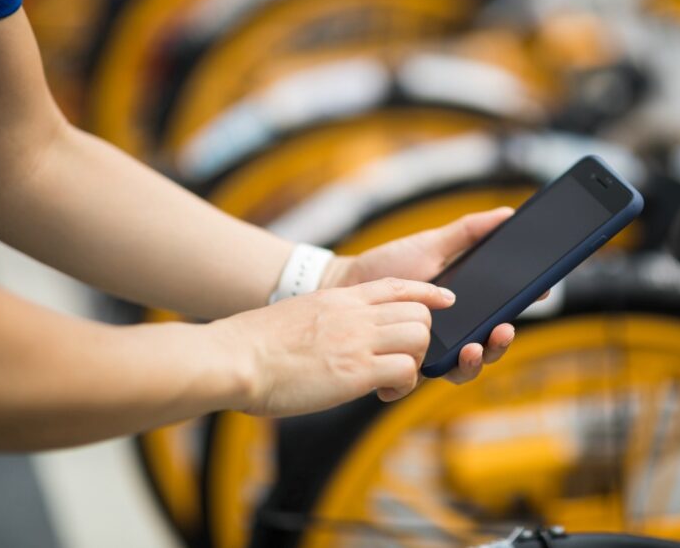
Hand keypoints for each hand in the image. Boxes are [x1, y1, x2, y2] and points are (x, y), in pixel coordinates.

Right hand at [214, 278, 454, 415]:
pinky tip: (382, 393)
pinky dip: (403, 386)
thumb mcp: (299, 315)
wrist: (235, 357)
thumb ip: (326, 318)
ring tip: (390, 379)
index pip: (398, 285)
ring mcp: (358, 340)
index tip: (444, 299)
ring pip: (420, 338)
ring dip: (414, 362)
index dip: (427, 292)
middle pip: (419, 313)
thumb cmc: (255, 344)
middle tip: (399, 360)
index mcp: (341, 297)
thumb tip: (332, 335)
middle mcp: (355, 314)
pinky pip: (406, 371)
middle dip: (420, 338)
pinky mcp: (356, 371)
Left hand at [320, 208, 518, 386]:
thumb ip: (469, 233)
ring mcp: (430, 352)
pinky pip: (421, 380)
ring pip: (463, 369)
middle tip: (505, 328)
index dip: (524, 306)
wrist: (346, 282)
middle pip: (489, 346)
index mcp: (466, 306)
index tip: (542, 292)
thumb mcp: (432, 244)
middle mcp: (454, 333)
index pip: (502, 311)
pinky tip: (428, 365)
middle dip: (502, 342)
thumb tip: (508, 214)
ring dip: (476, 363)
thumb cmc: (391, 264)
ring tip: (474, 348)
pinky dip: (427, 376)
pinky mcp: (404, 367)